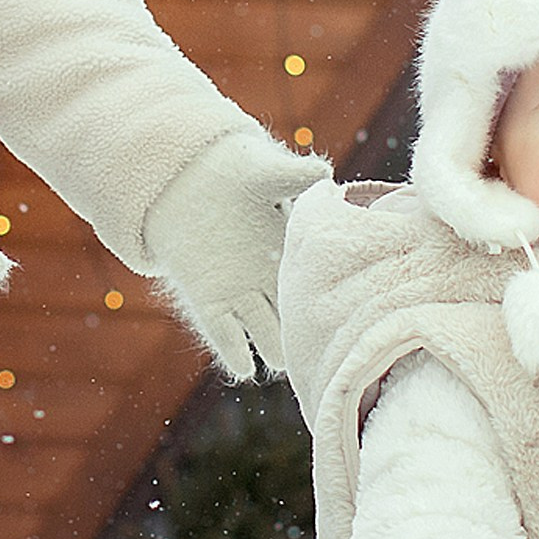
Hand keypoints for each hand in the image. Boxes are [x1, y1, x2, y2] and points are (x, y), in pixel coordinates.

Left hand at [142, 129, 333, 379]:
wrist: (190, 178)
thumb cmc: (237, 171)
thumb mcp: (265, 171)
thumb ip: (291, 176)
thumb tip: (321, 174)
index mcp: (295, 253)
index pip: (321, 285)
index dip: (334, 301)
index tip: (348, 316)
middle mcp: (273, 282)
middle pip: (299, 321)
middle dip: (310, 337)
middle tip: (325, 353)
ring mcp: (242, 295)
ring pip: (267, 335)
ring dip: (275, 350)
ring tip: (284, 364)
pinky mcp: (208, 301)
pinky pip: (225, 333)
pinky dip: (234, 351)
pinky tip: (242, 368)